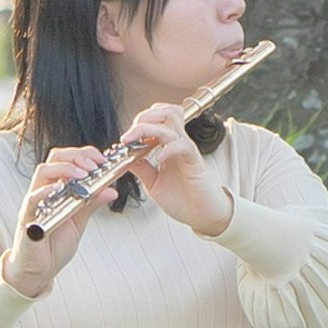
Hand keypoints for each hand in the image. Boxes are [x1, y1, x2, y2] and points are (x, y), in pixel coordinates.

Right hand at [0, 157, 98, 294]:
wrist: (39, 270)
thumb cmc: (55, 244)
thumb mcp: (79, 221)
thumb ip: (91, 204)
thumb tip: (112, 190)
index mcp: (56, 187)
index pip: (67, 159)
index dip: (85, 154)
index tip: (102, 160)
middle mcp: (43, 189)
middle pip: (55, 158)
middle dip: (77, 156)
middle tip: (95, 166)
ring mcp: (34, 202)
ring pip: (43, 171)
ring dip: (65, 169)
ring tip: (83, 176)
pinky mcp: (27, 218)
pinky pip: (34, 198)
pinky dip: (48, 191)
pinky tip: (62, 190)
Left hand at [110, 101, 235, 240]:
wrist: (203, 216)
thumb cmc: (183, 200)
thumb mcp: (154, 183)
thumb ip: (141, 168)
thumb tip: (125, 156)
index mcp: (168, 146)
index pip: (156, 118)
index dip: (139, 122)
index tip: (124, 140)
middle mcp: (178, 143)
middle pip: (165, 111)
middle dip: (143, 118)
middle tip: (129, 136)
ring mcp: (187, 150)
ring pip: (173, 121)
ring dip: (150, 127)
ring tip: (136, 141)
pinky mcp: (195, 161)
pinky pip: (183, 145)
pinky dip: (168, 148)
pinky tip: (158, 159)